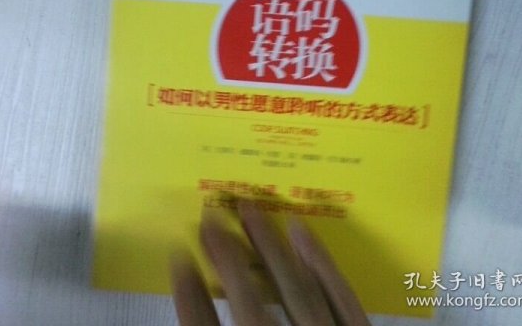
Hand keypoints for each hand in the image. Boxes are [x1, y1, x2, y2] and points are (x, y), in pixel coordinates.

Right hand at [170, 201, 370, 324]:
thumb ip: (214, 325)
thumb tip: (197, 283)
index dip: (189, 297)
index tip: (177, 257)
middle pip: (250, 307)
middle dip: (227, 257)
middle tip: (209, 217)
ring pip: (297, 291)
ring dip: (269, 246)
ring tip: (249, 208)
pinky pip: (344, 299)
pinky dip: (322, 263)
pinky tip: (303, 230)